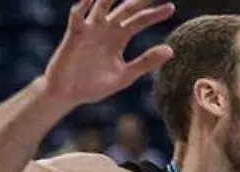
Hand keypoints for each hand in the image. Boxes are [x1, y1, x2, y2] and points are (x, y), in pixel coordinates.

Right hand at [44, 0, 175, 105]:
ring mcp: (90, 29)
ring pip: (102, 5)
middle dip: (138, 0)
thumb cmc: (94, 85)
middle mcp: (105, 29)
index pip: (139, 21)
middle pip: (124, 8)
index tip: (171, 8)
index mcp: (118, 38)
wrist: (68, 94)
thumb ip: (146, 62)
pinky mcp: (75, 34)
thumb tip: (171, 50)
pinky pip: (78, 15)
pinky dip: (84, 4)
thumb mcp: (126, 75)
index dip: (154, 14)